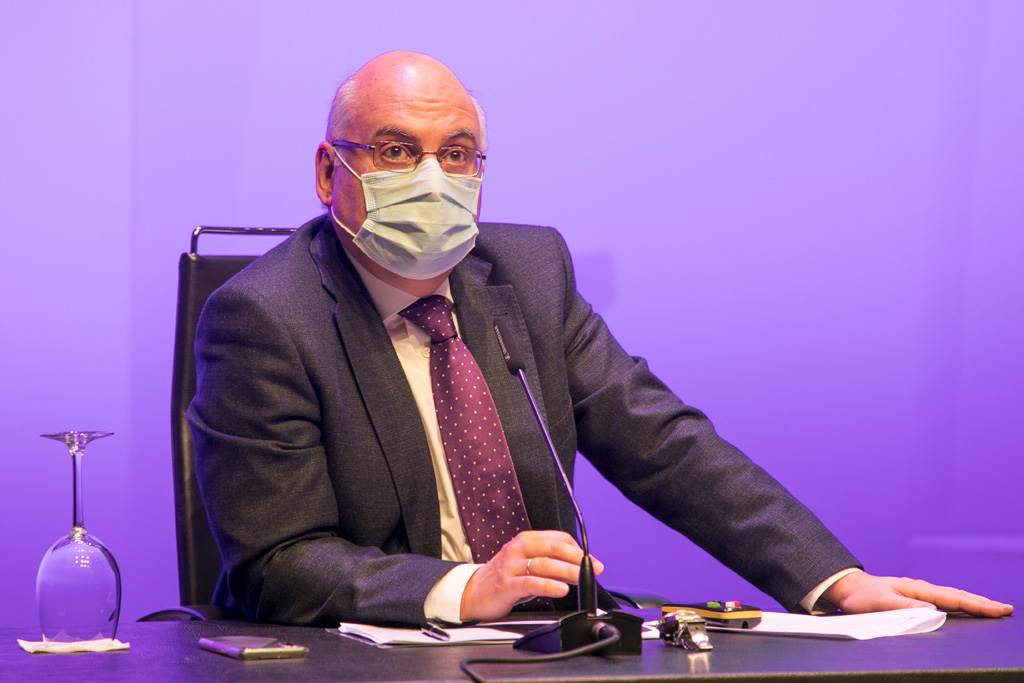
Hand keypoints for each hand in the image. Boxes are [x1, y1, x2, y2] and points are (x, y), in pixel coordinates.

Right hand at [460, 530, 602, 621]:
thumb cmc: (504, 578)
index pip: (557, 538)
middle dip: (578, 558)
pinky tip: (561, 589)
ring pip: (545, 564)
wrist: (472, 592)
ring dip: (567, 571)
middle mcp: (518, 549)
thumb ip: (548, 561)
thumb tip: (578, 566)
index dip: (578, 549)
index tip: (592, 560)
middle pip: (553, 548)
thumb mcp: (525, 562)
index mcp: (525, 540)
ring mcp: (511, 566)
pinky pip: (531, 583)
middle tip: (595, 568)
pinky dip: (549, 585)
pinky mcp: (506, 585)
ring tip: (582, 577)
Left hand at [821, 570, 1012, 616]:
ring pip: (952, 598)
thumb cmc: (862, 597)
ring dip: (973, 603)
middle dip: (983, 603)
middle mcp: (921, 590)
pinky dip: (958, 604)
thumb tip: (934, 611)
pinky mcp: (914, 599)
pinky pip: (943, 601)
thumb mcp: (882, 603)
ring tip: (992, 608)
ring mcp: (918, 594)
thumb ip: (907, 607)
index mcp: (917, 590)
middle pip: (958, 596)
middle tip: (1006, 609)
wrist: (848, 589)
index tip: (999, 609)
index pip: (953, 598)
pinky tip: (964, 608)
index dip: (977, 605)